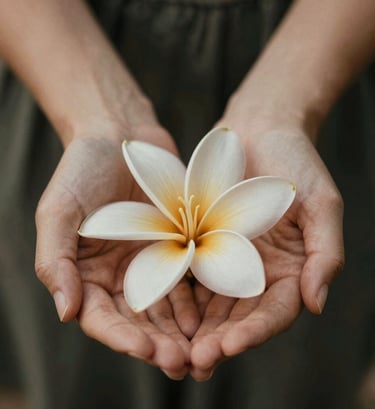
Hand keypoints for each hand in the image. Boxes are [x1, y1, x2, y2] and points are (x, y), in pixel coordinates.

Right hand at [34, 127, 199, 379]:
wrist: (120, 134)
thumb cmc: (81, 169)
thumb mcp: (59, 211)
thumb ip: (55, 260)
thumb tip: (65, 312)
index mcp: (86, 273)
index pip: (101, 318)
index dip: (122, 338)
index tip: (146, 351)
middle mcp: (119, 275)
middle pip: (138, 322)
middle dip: (158, 344)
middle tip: (181, 362)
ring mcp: (149, 262)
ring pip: (166, 309)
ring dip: (182, 332)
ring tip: (202, 350)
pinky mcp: (175, 248)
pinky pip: (187, 281)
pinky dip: (197, 301)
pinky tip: (211, 316)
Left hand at [189, 127, 343, 380]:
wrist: (259, 129)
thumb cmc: (295, 161)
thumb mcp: (321, 203)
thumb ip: (325, 253)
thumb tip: (317, 303)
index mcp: (291, 268)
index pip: (275, 311)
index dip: (256, 331)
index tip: (231, 346)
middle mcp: (258, 270)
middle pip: (240, 316)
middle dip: (219, 340)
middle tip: (196, 361)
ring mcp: (228, 258)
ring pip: (212, 304)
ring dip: (195, 329)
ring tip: (175, 351)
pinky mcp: (203, 244)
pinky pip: (190, 274)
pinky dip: (179, 296)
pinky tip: (163, 313)